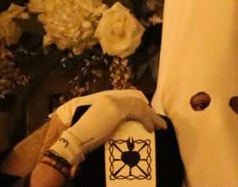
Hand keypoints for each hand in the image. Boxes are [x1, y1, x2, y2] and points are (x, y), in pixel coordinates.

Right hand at [45, 89, 164, 169]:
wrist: (77, 138)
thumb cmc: (87, 137)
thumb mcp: (102, 124)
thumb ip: (112, 121)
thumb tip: (125, 126)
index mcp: (105, 100)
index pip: (128, 100)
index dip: (141, 108)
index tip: (149, 118)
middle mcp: (110, 98)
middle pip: (136, 101)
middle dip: (150, 112)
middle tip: (159, 123)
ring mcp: (113, 103)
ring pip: (139, 106)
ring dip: (152, 117)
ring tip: (160, 126)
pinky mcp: (117, 110)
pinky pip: (138, 113)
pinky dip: (147, 120)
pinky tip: (150, 129)